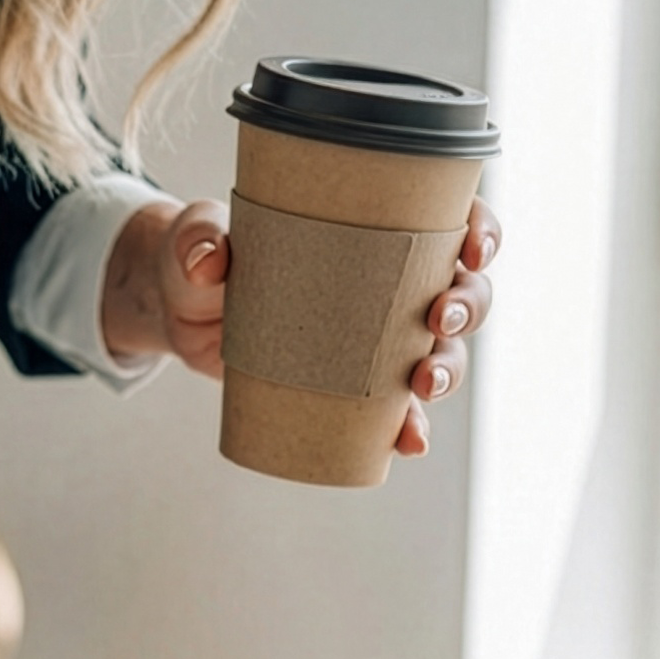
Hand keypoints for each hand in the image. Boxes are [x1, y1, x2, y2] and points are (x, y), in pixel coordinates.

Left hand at [100, 193, 500, 455]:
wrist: (178, 313)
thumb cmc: (200, 256)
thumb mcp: (194, 237)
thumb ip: (198, 238)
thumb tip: (207, 260)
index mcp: (371, 225)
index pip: (449, 217)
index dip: (480, 231)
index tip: (474, 250)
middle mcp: (389, 279)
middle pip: (460, 289)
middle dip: (467, 307)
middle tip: (440, 320)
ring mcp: (374, 335)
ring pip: (440, 351)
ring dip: (448, 369)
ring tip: (424, 384)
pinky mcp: (349, 382)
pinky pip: (394, 409)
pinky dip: (407, 426)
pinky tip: (408, 441)